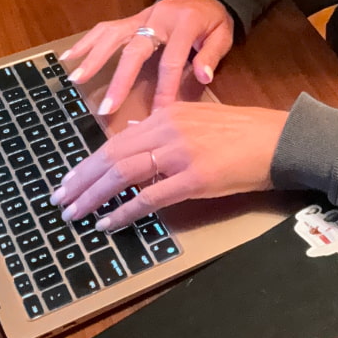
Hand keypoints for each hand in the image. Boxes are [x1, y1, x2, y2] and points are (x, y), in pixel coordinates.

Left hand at [49, 102, 288, 229]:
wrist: (278, 140)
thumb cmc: (243, 132)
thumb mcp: (198, 119)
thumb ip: (165, 126)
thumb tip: (133, 131)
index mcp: (167, 114)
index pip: (116, 140)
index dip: (88, 163)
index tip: (69, 180)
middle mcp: (168, 129)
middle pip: (112, 156)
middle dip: (81, 181)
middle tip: (59, 200)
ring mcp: (180, 154)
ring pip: (123, 174)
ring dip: (93, 197)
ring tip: (74, 214)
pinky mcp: (194, 179)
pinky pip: (149, 198)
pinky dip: (124, 212)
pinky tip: (108, 223)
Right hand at [61, 0, 233, 114]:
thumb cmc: (213, 20)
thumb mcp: (222, 34)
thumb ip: (211, 55)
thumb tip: (203, 77)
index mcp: (184, 24)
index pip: (171, 61)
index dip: (165, 88)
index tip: (158, 114)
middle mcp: (157, 18)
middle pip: (135, 50)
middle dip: (120, 80)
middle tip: (107, 107)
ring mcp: (141, 17)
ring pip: (113, 36)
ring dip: (93, 58)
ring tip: (75, 80)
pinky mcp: (131, 19)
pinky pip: (106, 28)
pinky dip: (87, 41)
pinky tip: (69, 56)